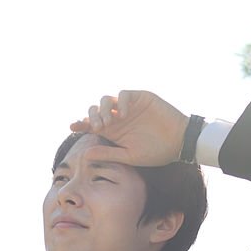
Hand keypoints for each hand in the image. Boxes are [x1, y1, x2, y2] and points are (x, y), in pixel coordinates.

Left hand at [69, 90, 188, 167]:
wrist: (179, 142)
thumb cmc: (156, 152)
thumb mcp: (129, 156)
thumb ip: (108, 154)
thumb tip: (85, 155)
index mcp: (114, 132)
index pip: (92, 125)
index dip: (81, 124)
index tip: (72, 126)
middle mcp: (119, 118)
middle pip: (96, 110)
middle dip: (92, 116)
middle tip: (97, 127)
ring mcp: (129, 107)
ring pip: (106, 100)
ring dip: (103, 109)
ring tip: (109, 122)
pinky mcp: (140, 98)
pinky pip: (123, 95)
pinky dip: (120, 102)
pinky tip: (123, 114)